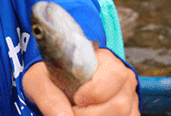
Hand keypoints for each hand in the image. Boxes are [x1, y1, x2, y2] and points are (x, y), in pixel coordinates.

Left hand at [23, 49, 139, 115]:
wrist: (54, 83)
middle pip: (119, 103)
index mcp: (103, 60)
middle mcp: (121, 77)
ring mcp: (129, 96)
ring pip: (123, 115)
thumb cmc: (48, 77)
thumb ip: (49, 97)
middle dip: (91, 114)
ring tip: (77, 112)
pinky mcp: (130, 112)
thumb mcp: (39, 79)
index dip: (95, 91)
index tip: (75, 98)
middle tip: (73, 111)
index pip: (114, 74)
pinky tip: (88, 115)